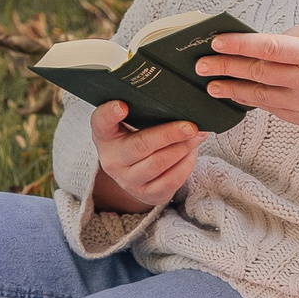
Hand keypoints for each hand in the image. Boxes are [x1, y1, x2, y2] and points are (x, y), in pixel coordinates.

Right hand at [89, 97, 200, 213]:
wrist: (132, 172)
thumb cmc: (133, 138)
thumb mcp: (128, 124)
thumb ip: (141, 110)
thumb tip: (176, 102)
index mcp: (104, 136)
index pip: (101, 122)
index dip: (110, 113)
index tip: (122, 106)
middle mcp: (112, 160)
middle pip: (140, 146)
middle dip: (169, 134)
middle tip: (190, 126)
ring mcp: (128, 180)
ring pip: (158, 164)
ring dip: (182, 148)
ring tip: (197, 135)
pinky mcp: (147, 194)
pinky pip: (170, 181)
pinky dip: (186, 164)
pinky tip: (192, 152)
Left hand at [195, 21, 298, 130]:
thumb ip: (291, 36)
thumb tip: (258, 44)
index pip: (268, 48)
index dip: (239, 45)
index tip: (215, 42)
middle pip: (258, 73)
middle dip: (226, 67)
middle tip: (201, 65)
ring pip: (260, 96)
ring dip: (232, 89)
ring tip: (211, 84)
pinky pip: (272, 109)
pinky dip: (252, 100)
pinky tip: (237, 94)